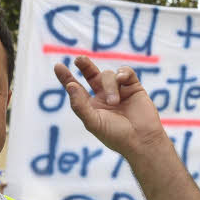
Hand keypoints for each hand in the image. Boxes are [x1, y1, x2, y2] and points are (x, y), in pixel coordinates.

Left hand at [53, 56, 167, 158]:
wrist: (142, 140)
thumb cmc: (116, 136)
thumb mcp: (93, 123)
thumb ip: (80, 105)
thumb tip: (70, 85)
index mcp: (92, 105)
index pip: (77, 88)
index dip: (66, 77)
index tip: (58, 66)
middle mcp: (104, 96)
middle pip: (91, 74)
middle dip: (84, 65)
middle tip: (78, 60)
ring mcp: (119, 90)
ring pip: (108, 75)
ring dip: (110, 86)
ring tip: (115, 102)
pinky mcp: (133, 87)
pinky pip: (125, 72)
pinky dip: (122, 73)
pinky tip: (122, 80)